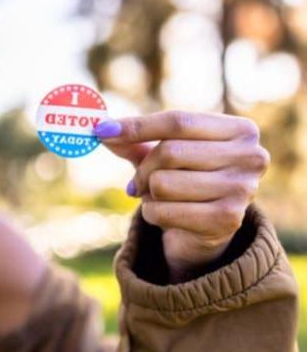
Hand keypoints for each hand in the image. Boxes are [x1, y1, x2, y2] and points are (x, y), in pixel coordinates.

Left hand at [95, 111, 269, 281]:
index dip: (137, 126)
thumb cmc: (186, 180)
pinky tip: (164, 215)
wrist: (207, 229)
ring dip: (147, 193)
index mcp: (240, 130)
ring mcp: (242, 189)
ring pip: (163, 183)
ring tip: (158, 198)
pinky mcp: (227, 220)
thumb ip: (135, 141)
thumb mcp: (164, 154)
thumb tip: (101, 128)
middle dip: (142, 169)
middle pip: (169, 152)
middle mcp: (250, 156)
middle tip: (137, 182)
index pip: (178, 121)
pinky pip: (163, 211)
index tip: (101, 130)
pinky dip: (151, 213)